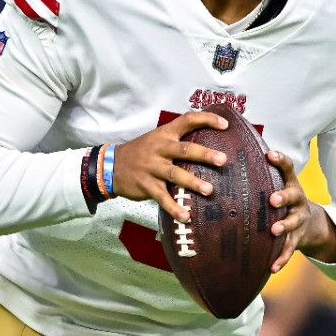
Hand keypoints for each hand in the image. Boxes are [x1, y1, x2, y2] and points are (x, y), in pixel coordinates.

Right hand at [110, 112, 227, 222]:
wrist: (111, 166)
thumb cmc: (141, 152)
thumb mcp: (157, 139)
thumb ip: (178, 140)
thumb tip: (208, 145)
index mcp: (165, 134)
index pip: (187, 120)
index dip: (206, 119)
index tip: (225, 125)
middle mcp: (160, 149)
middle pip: (184, 150)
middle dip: (204, 155)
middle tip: (223, 160)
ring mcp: (152, 168)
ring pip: (175, 174)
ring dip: (193, 182)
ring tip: (209, 190)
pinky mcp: (146, 186)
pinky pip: (162, 198)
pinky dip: (174, 208)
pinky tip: (186, 216)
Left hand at [266, 150, 335, 271]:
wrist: (312, 225)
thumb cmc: (284, 201)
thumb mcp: (279, 185)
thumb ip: (261, 175)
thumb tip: (227, 157)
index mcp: (291, 185)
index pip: (288, 169)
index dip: (281, 161)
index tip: (270, 154)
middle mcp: (297, 201)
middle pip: (293, 197)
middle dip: (283, 197)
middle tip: (272, 199)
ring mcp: (298, 221)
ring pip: (293, 223)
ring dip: (284, 226)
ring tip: (274, 230)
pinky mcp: (296, 239)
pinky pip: (289, 250)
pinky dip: (281, 259)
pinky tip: (272, 268)